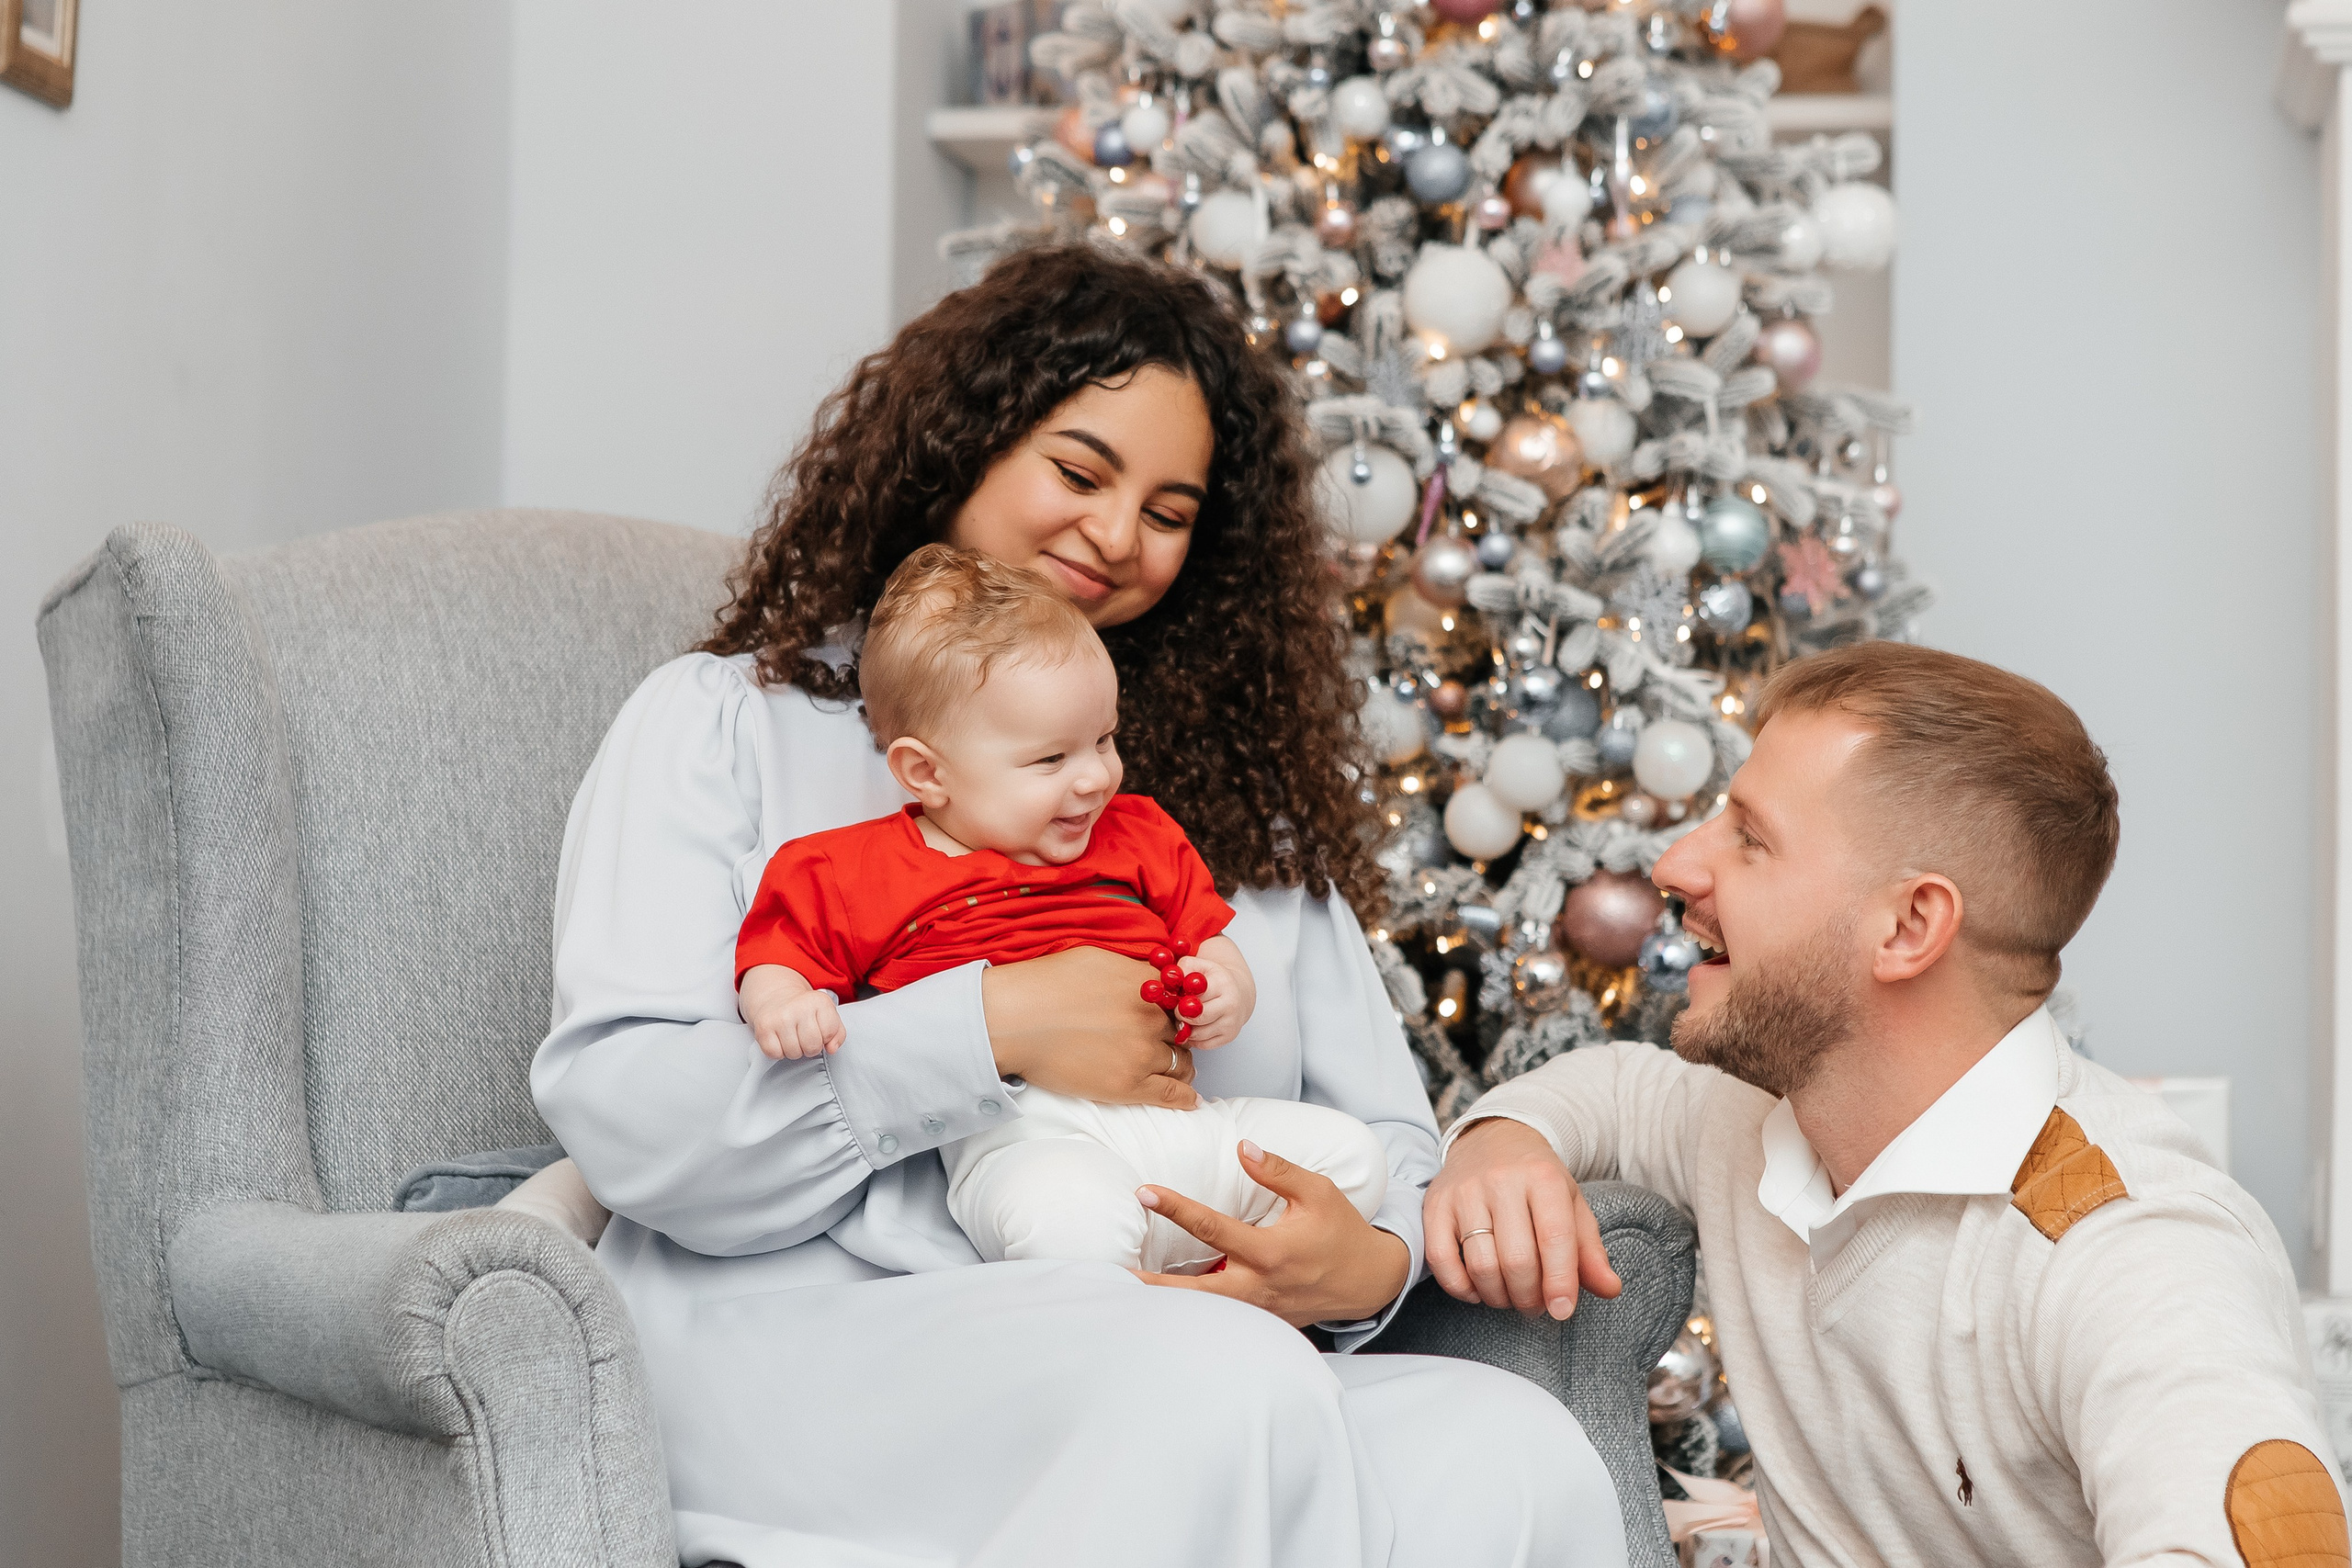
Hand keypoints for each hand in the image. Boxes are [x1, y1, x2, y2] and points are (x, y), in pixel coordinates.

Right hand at [740, 965, 844, 1059]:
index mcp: (819, 1001)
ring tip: (792, 1037)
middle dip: (810, 1048)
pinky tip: (779, 1040)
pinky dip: (777, 1052)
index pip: (829, 1033)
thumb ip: (837, 1033)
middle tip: (804, 1038)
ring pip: (794, 1053)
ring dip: (794, 1050)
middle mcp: (799, 1007)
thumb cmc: (805, 1010)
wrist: (777, 997)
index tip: (818, 1030)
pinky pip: (774, 1053)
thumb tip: (831, 1049)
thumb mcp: (827, 1015)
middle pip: (812, 1046)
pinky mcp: (763, 1027)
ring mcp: (780, 1017)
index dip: (825, 1037)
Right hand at [981, 946, 1193, 1108]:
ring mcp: (1141, 1053)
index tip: (1175, 1017)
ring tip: (1178, 1071)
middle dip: (1177, 1037)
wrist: (1013, 1020)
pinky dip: (1185, 1097)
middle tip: (1170, 1044)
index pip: (1183, 998)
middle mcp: (1151, 1019)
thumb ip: (1132, 970)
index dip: (1179, 1009)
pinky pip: (1171, 1094)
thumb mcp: (1097, 959)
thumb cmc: (1045, 985)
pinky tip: (1190, 1099)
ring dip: (1180, 1065)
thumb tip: (1151, 976)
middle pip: (1182, 1032)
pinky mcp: (1127, 1085)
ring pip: (1181, 1063)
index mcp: (1145, 985)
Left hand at [1134, 1141, 1409, 1327]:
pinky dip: (1193, 1312)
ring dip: (1168, 1303)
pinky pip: (1221, 1318)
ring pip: (1204, 1311)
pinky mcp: (1261, 1322)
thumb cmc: (1341, 1231)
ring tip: (1125, 1291)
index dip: (1175, 1208)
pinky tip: (1165, 1304)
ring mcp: (1259, 1310)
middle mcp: (1260, 1286)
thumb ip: (1278, 1171)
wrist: (1368, 1280)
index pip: (1212, 1228)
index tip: (1144, 1193)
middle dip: (1153, 1284)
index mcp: (1271, 1251)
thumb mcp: (1318, 1192)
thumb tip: (1242, 1147)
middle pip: (1195, 1291)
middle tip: (1113, 1273)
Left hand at [1170, 934, 1255, 1051]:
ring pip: (1197, 1035)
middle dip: (1182, 1016)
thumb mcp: (1199, 966)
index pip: (1195, 999)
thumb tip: (1169, 981)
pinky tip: (1196, 1026)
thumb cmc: (1214, 979)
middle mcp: (1230, 1005)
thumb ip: (1182, 969)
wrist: (1239, 991)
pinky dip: (1194, 1037)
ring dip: (1186, 1028)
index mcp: (1222, 984)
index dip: (1180, 1002)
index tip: (1177, 1001)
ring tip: (1187, 1017)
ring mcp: (1231, 1023)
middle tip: (1180, 1010)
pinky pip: (1202, 1044)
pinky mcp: (1229, 1037)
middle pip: (1196, 1019)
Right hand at [1425, 1118, 1619, 1321]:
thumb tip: (1609, 1289)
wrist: (1492, 1138)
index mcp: (1543, 1178)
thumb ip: (1590, 1250)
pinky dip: (1461, 1287)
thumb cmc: (1537, 1181)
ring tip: (1510, 1297)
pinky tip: (1477, 1289)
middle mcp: (1502, 1180)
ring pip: (1481, 1265)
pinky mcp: (1435, 1204)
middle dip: (1529, 1297)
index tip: (1563, 1310)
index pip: (1555, 1238)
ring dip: (1498, 1297)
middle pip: (1517, 1260)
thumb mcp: (1571, 1205)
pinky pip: (1442, 1260)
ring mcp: (1464, 1191)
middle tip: (1535, 1305)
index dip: (1560, 1282)